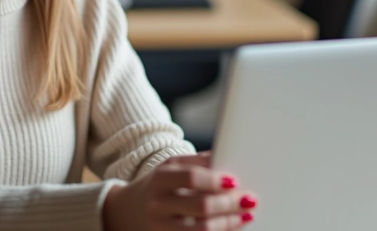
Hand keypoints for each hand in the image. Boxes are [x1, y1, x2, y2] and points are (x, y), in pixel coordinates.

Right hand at [102, 151, 256, 230]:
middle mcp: (158, 204)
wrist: (127, 211)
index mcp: (161, 178)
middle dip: (229, 203)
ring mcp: (160, 226)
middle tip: (249, 200)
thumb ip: (198, 162)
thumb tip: (230, 153)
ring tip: (245, 216)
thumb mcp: (172, 167)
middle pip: (200, 206)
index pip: (191, 178)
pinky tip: (230, 227)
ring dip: (228, 222)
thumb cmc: (159, 185)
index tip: (236, 181)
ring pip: (200, 229)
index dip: (216, 180)